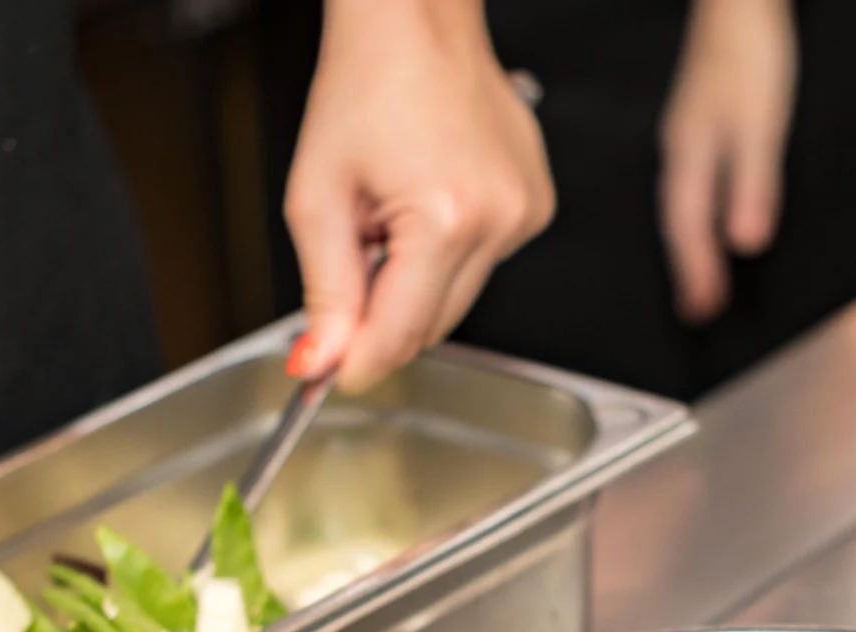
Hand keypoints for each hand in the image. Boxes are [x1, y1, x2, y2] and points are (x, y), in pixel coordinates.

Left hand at [285, 0, 554, 392]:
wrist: (415, 22)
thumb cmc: (366, 84)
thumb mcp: (319, 195)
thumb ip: (325, 289)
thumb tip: (322, 360)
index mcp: (445, 218)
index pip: (400, 334)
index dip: (357, 361)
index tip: (328, 372)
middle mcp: (498, 221)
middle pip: (433, 325)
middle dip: (384, 311)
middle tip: (352, 256)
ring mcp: (525, 214)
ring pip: (459, 296)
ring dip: (418, 277)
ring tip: (393, 210)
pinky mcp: (536, 206)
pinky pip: (484, 261)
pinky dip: (450, 248)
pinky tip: (431, 196)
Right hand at [660, 0, 796, 323]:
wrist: (739, 3)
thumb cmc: (749, 55)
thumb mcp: (759, 127)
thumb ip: (752, 186)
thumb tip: (744, 243)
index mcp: (689, 156)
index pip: (688, 229)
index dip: (696, 274)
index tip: (703, 312)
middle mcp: (679, 151)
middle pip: (678, 223)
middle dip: (688, 269)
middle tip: (698, 311)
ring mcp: (686, 136)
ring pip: (682, 205)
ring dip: (691, 245)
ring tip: (701, 278)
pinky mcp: (699, 124)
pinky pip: (691, 184)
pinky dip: (698, 214)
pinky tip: (707, 218)